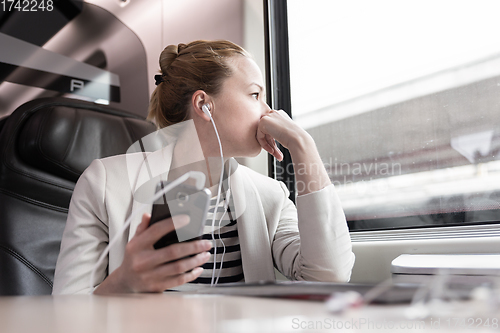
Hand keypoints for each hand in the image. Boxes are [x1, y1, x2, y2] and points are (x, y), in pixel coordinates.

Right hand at [95, 213, 211, 293]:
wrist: (125, 283)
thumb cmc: (134, 258)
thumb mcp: (134, 242)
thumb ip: (143, 228)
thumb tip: (149, 215)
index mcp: (137, 246)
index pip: (156, 231)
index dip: (172, 223)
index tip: (187, 219)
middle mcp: (142, 261)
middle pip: (173, 252)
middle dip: (194, 246)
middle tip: (206, 243)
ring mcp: (150, 276)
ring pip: (179, 267)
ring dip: (196, 260)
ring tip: (206, 254)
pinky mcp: (157, 287)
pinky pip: (178, 280)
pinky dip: (191, 274)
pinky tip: (198, 268)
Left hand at [256, 109, 308, 160]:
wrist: (298, 139)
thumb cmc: (295, 139)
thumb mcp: (286, 133)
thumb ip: (276, 132)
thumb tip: (267, 138)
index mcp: (280, 115)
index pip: (271, 128)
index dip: (273, 140)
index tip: (277, 150)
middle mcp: (274, 113)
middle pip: (266, 131)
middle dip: (270, 143)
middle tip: (277, 154)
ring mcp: (268, 116)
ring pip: (263, 134)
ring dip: (268, 145)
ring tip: (275, 154)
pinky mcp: (263, 122)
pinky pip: (259, 136)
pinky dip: (264, 144)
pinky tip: (272, 150)